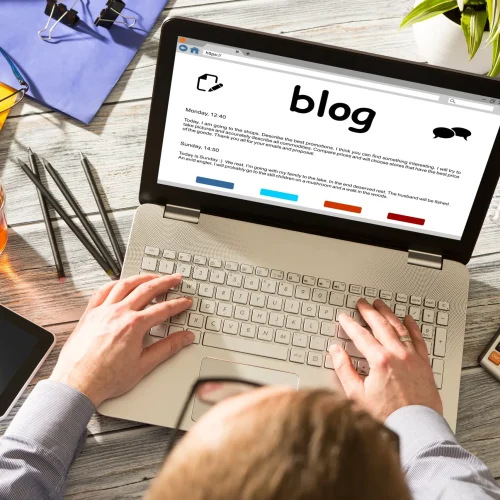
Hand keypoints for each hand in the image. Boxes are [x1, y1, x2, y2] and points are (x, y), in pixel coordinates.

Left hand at [50, 274, 193, 406]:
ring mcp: (102, 311)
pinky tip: (122, 283)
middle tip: (175, 279)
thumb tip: (184, 338)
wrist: (76, 384)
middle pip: (147, 289)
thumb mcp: (143, 365)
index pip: (163, 309)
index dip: (178, 304)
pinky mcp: (90, 313)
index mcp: (134, 325)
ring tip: (153, 277)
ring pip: (125, 284)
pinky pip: (104, 290)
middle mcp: (118, 313)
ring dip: (142, 278)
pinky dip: (116, 283)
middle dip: (165, 282)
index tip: (185, 301)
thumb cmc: (105, 378)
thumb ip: (168, 348)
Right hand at [329, 298, 441, 420]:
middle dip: (369, 312)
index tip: (344, 317)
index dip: (350, 324)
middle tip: (362, 303)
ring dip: (388, 314)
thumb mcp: (356, 395)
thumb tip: (335, 352)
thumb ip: (344, 369)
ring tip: (381, 305)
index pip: (361, 335)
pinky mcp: (424, 365)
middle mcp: (398, 355)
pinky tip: (408, 320)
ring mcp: (413, 358)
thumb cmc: (387, 416)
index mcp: (380, 361)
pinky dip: (412, 327)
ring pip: (399, 328)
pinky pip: (418, 339)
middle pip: (380, 325)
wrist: (415, 428)